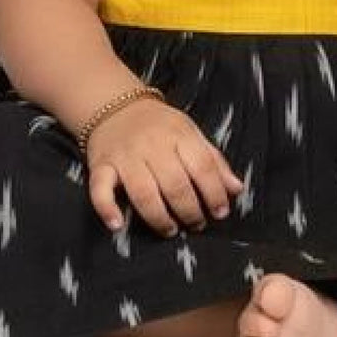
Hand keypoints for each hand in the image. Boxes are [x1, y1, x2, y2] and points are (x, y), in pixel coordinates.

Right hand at [85, 95, 245, 237]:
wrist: (116, 107)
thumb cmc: (160, 127)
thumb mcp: (190, 135)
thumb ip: (213, 161)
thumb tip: (236, 189)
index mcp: (178, 134)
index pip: (201, 166)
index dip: (214, 193)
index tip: (220, 212)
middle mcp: (152, 144)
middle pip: (174, 184)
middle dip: (189, 211)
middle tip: (196, 224)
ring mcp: (125, 155)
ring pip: (143, 192)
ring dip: (159, 217)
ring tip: (170, 230)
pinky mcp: (101, 165)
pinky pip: (99, 188)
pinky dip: (107, 208)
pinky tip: (117, 224)